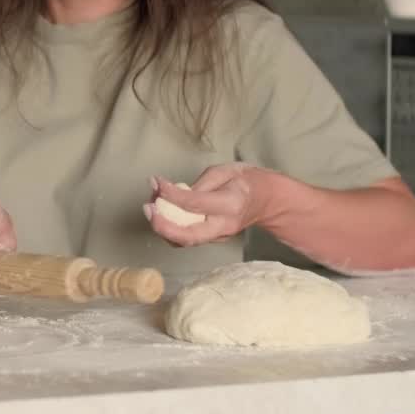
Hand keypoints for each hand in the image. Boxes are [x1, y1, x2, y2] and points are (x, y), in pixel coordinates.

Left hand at [144, 163, 267, 246]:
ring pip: (184, 242)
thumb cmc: (245, 180)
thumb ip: (200, 184)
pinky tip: (161, 213)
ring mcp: (218, 236)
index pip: (195, 204)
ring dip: (162, 227)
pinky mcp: (211, 239)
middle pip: (188, 236)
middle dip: (162, 226)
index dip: (171, 194)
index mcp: (230, 204)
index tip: (156, 181)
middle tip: (148, 207)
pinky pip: (186, 238)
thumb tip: (174, 193)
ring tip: (151, 206)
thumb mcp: (225, 171)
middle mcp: (223, 226)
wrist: (267, 200)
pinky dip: (169, 229)